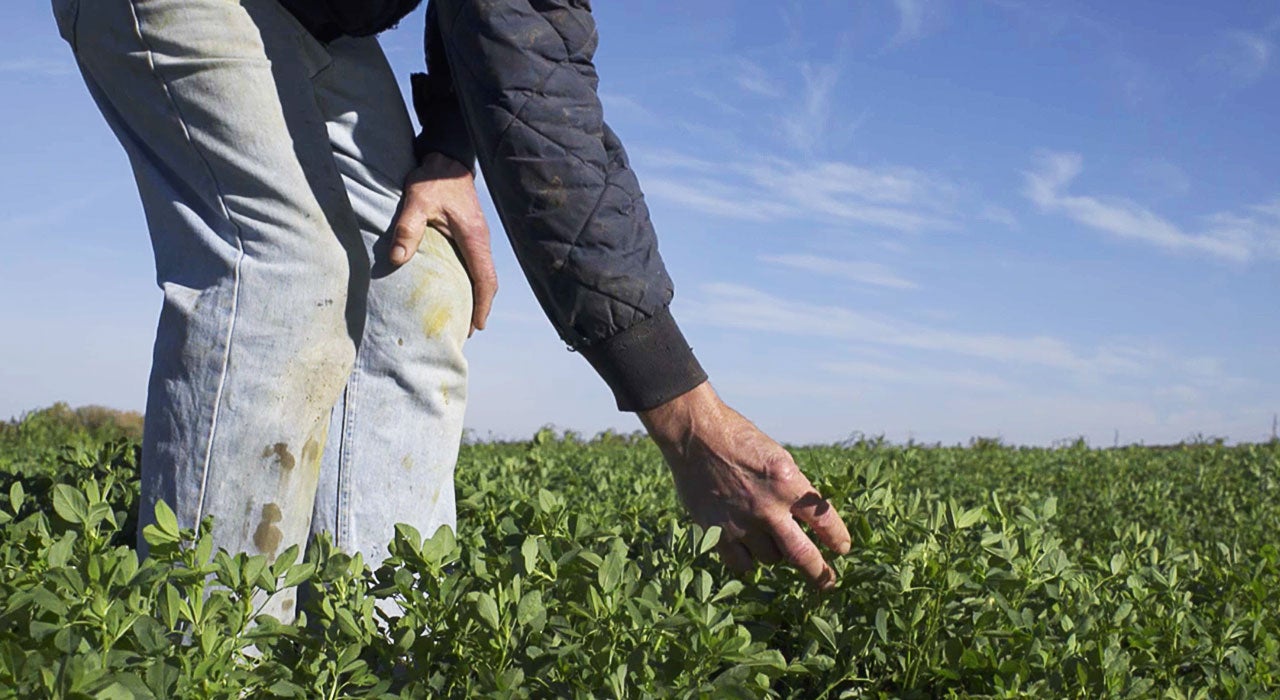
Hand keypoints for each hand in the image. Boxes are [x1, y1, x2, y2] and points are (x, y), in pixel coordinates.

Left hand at [389, 152, 496, 335]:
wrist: (446, 158)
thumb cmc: (433, 179)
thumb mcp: (416, 201)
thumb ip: (407, 229)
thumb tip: (396, 260)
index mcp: (474, 239)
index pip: (485, 280)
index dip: (482, 305)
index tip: (476, 326)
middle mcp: (480, 241)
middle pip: (487, 283)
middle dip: (480, 307)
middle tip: (465, 330)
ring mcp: (477, 237)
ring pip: (482, 274)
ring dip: (475, 296)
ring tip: (461, 315)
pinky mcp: (469, 234)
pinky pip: (474, 265)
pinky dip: (470, 282)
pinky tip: (456, 289)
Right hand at [639, 381, 851, 589]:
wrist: (694, 434)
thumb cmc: (738, 439)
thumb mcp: (777, 457)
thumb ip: (792, 489)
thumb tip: (806, 521)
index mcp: (787, 483)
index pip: (824, 521)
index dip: (838, 538)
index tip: (843, 548)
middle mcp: (767, 507)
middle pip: (802, 555)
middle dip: (820, 573)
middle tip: (828, 583)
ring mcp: (740, 522)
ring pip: (770, 559)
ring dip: (776, 554)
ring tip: (771, 540)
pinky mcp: (716, 531)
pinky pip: (740, 563)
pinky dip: (748, 560)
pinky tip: (748, 550)